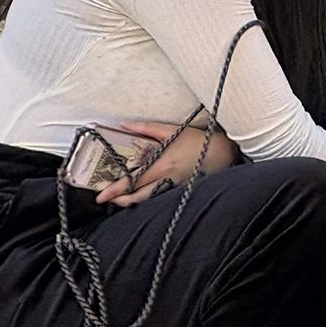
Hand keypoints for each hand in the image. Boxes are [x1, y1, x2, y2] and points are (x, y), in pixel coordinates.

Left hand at [95, 122, 238, 205]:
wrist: (224, 153)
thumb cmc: (199, 141)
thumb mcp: (173, 130)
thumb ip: (148, 128)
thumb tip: (125, 125)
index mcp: (163, 165)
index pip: (133, 181)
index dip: (116, 190)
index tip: (101, 195)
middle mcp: (168, 179)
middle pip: (138, 197)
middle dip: (120, 200)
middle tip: (107, 198)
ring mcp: (175, 187)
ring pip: (149, 200)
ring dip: (132, 201)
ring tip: (120, 197)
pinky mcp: (180, 189)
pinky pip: (159, 196)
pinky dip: (146, 197)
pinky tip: (140, 193)